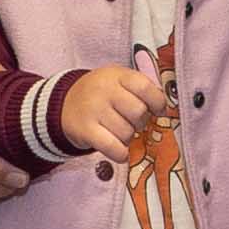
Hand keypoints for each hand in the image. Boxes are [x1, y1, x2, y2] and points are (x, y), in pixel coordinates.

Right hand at [51, 59, 177, 159]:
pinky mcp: (85, 130)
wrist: (62, 104)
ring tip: (118, 132)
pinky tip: (119, 151)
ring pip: (127, 132)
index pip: (145, 87)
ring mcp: (93, 109)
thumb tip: (165, 111)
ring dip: (127, 138)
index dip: (157, 102)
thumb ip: (139, 89)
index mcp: (117, 75)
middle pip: (138, 112)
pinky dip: (121, 153)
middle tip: (132, 122)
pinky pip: (113, 148)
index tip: (157, 110)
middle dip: (140, 122)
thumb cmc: (100, 94)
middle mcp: (104, 90)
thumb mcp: (116, 81)